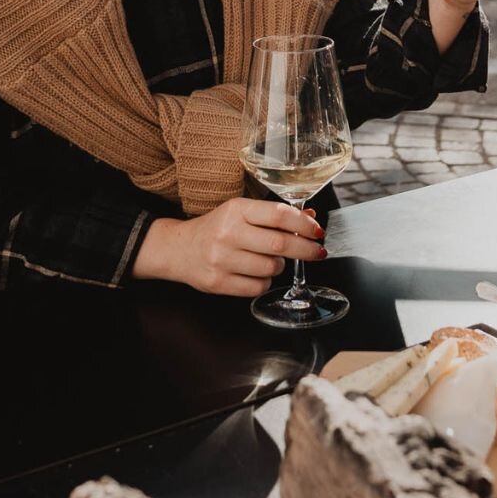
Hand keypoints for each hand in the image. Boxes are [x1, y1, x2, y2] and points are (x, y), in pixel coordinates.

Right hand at [132, 199, 325, 295]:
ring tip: (272, 260)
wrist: (178, 249)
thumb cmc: (216, 228)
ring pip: (271, 268)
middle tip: (317, 252)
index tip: (318, 232)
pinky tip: (257, 273)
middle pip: (280, 243)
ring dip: (280, 266)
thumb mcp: (241, 213)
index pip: (278, 214)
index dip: (304, 224)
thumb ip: (274, 215)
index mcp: (236, 210)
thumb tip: (311, 219)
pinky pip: (258, 287)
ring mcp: (221, 259)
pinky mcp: (218, 282)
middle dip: (306, 249)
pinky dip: (265, 281)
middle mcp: (228, 233)